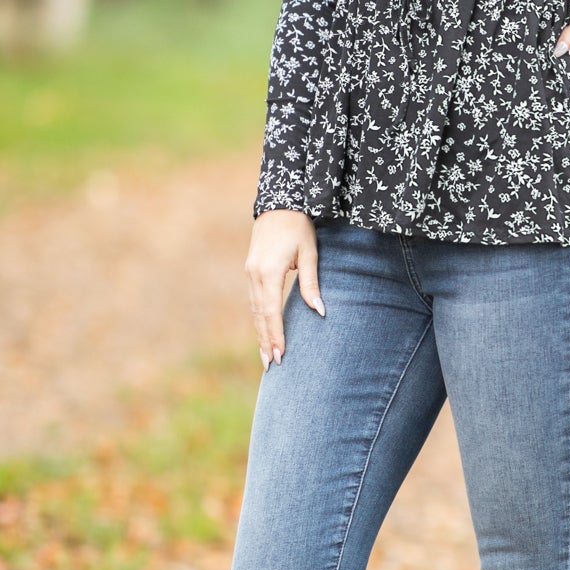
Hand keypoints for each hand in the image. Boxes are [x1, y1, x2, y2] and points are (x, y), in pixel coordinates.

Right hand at [245, 209, 323, 369]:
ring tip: (265, 356)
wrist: (279, 204)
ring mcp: (250, 273)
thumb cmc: (299, 227)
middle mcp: (255, 275)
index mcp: (269, 271)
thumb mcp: (310, 253)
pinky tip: (263, 332)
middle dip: (265, 341)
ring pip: (254, 310)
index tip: (280, 354)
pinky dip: (258, 319)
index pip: (271, 311)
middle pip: (259, 315)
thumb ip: (311, 283)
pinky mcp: (251, 271)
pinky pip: (253, 301)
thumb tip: (319, 311)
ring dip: (260, 333)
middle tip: (271, 365)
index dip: (276, 334)